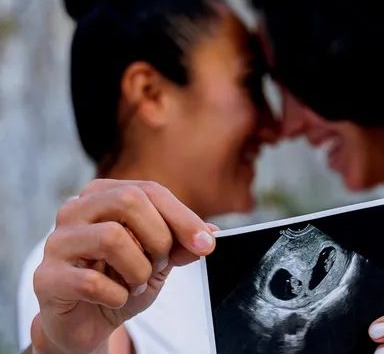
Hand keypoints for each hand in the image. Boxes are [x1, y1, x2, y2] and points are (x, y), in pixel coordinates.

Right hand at [31, 179, 216, 353]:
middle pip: (129, 202)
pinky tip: (115, 298)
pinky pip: (92, 282)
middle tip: (159, 264)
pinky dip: (117, 296)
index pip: (149, 191)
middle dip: (159, 239)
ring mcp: (57, 242)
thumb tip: (209, 234)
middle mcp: (75, 210)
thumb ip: (181, 244)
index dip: (183, 217)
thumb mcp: (160, 259)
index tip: (207, 244)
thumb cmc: (121, 280)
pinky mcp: (46, 277)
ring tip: (136, 282)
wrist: (88, 321)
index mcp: (103, 195)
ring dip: (138, 269)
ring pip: (111, 237)